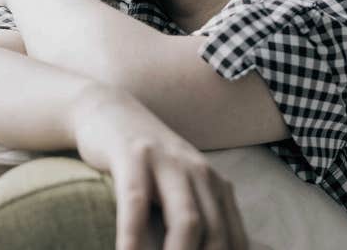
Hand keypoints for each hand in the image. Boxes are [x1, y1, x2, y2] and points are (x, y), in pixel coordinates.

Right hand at [71, 86, 247, 249]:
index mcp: (216, 185)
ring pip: (187, 221)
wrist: (108, 111)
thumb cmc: (143, 162)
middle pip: (216, 236)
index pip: (234, 241)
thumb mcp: (179, 187)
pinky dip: (133, 238)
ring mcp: (166, 162)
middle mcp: (199, 172)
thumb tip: (238, 249)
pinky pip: (136, 204)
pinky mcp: (133, 156)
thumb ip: (202, 218)